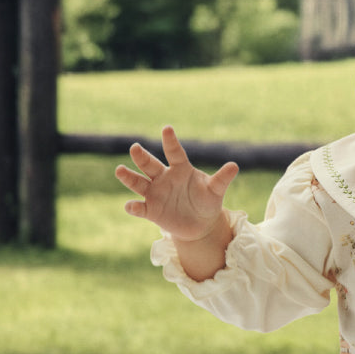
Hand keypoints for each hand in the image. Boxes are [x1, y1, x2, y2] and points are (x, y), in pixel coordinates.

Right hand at [115, 125, 238, 241]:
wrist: (200, 224)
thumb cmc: (207, 201)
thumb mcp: (216, 190)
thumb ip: (222, 179)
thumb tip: (234, 166)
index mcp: (180, 169)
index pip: (175, 153)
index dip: (171, 141)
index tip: (167, 128)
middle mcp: (164, 178)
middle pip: (150, 165)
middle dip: (142, 157)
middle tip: (135, 148)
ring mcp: (155, 194)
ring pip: (138, 183)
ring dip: (129, 177)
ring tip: (120, 170)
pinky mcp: (151, 211)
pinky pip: (140, 208)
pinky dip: (134, 207)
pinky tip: (131, 206)